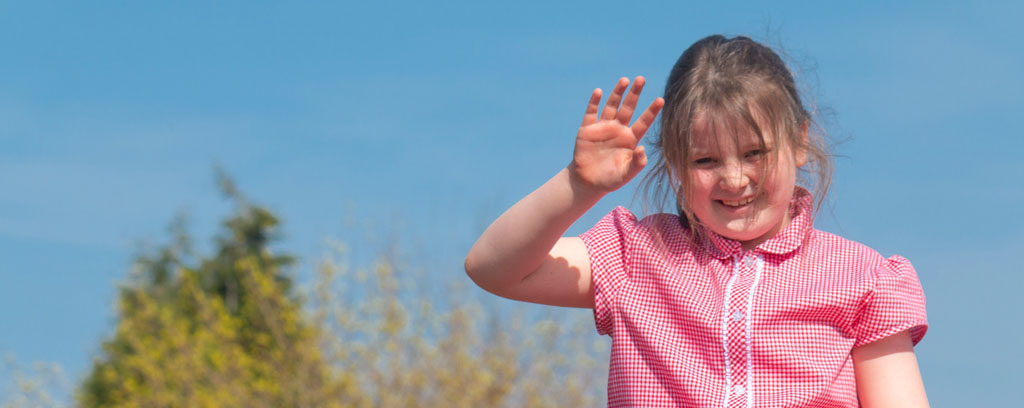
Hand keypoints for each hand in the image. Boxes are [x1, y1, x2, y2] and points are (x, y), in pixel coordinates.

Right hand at [570, 76, 663, 194]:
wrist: (587, 182)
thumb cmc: (610, 179)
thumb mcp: (625, 175)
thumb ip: (636, 164)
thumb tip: (643, 149)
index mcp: (630, 139)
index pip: (644, 122)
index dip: (652, 111)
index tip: (661, 99)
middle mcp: (618, 129)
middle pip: (628, 108)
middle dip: (634, 93)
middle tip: (641, 79)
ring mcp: (603, 127)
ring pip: (612, 106)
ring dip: (617, 93)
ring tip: (624, 80)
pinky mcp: (587, 129)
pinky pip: (591, 113)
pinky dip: (594, 102)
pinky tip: (599, 92)